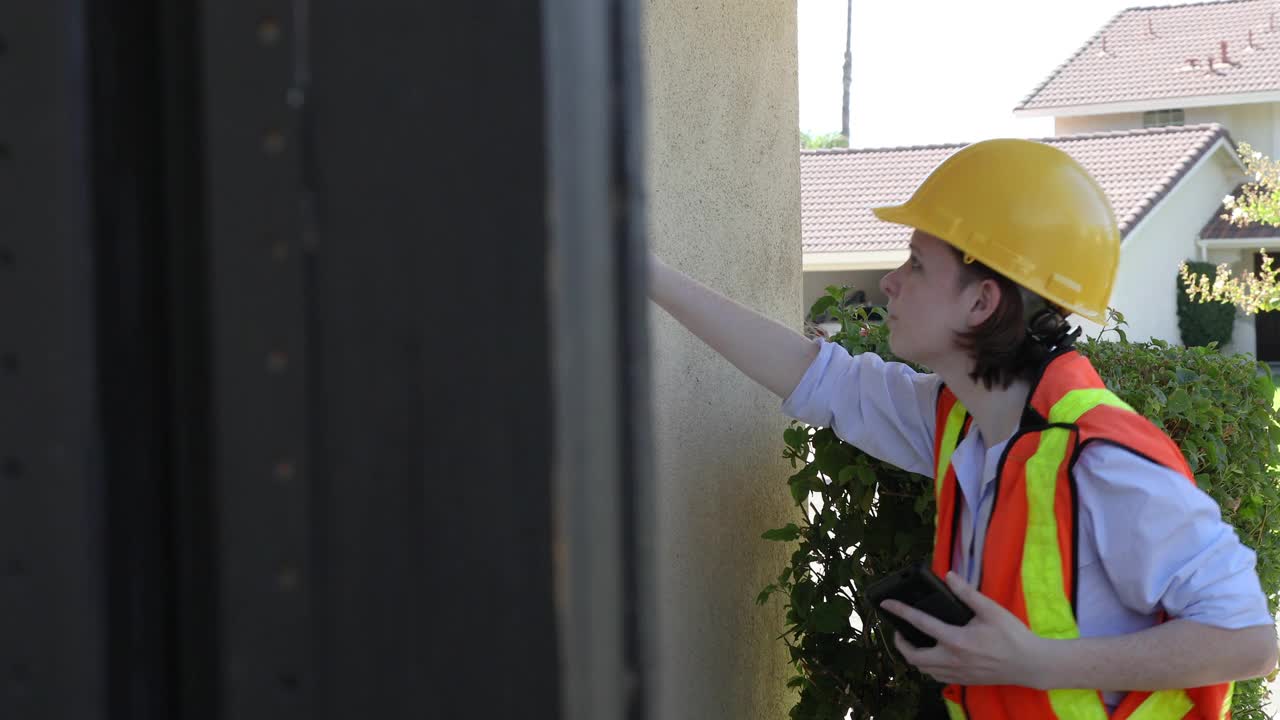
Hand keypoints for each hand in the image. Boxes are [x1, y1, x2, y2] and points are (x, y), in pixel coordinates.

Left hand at [879, 571, 1051, 688]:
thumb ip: (967, 593)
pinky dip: (928, 667)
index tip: (887, 604)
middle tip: (899, 631)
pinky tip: (933, 655)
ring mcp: (957, 673)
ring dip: (913, 657)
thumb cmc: (1012, 636)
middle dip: (901, 644)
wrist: (1030, 664)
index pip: (920, 623)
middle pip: (914, 657)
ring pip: (924, 670)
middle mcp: (952, 660)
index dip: (900, 612)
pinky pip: (936, 677)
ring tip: (913, 642)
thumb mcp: (991, 610)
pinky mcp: (963, 681)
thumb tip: (949, 576)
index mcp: (957, 640)